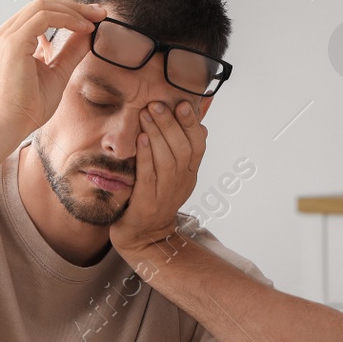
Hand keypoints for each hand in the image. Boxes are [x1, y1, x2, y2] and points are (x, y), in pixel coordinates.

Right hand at [0, 0, 106, 141]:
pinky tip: (83, 28)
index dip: (71, 11)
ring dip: (74, 10)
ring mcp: (9, 35)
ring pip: (45, 5)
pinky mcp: (14, 41)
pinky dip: (67, 18)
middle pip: (45, 3)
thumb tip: (88, 34)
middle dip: (76, 6)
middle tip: (100, 13)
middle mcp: (9, 33)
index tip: (95, 18)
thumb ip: (71, 52)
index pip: (44, 12)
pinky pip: (44, 16)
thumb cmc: (28, 106)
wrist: (11, 124)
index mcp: (16, 39)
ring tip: (94, 20)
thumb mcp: (58, 72)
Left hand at [111, 98, 207, 254]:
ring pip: (167, 161)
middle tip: (157, 104)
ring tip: (146, 114)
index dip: (192, 125)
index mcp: (189, 175)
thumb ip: (185, 151)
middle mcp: (180, 184)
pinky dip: (146, 156)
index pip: (198, 146)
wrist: (144, 238)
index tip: (184, 103)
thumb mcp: (175, 175)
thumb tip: (202, 125)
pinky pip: (148, 176)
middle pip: (182, 150)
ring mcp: (164, 195)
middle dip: (171, 124)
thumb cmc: (155, 200)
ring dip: (157, 135)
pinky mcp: (146, 204)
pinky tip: (140, 138)